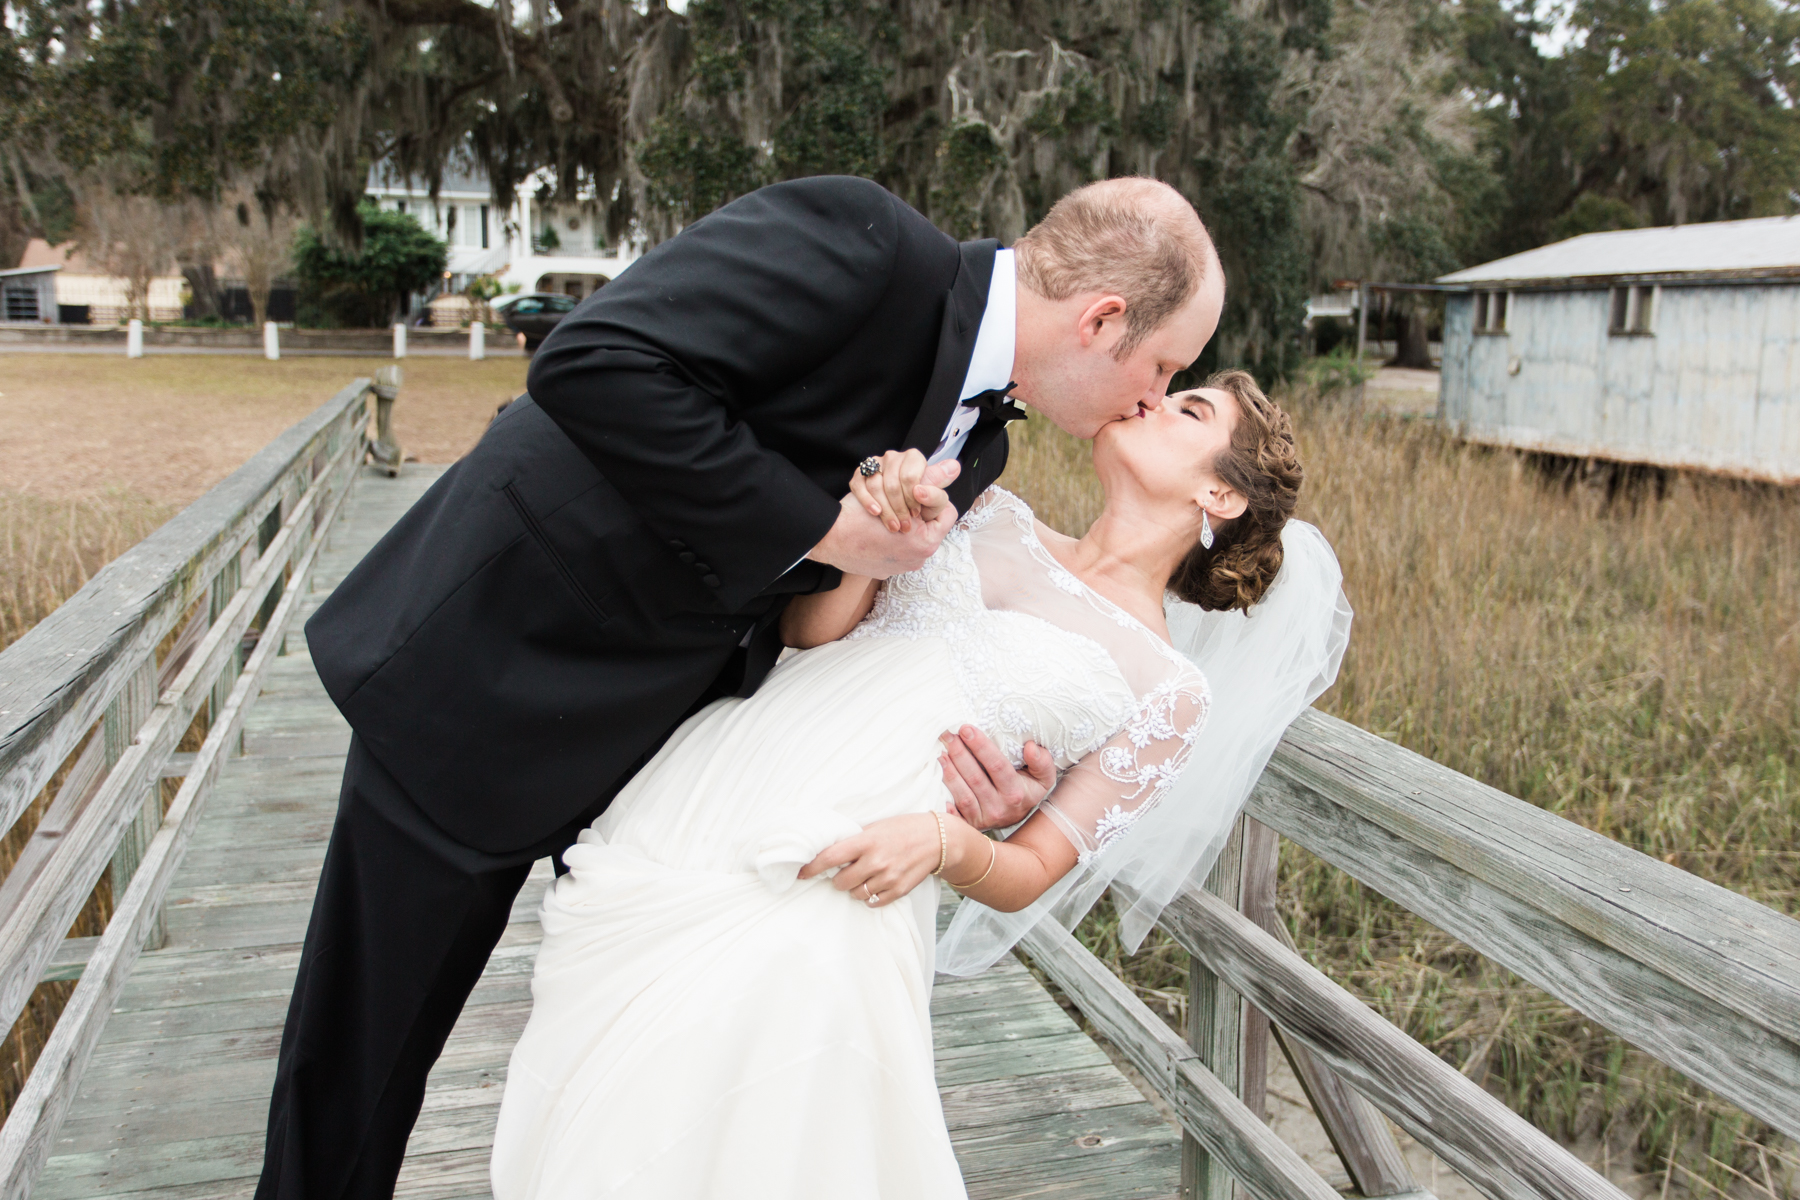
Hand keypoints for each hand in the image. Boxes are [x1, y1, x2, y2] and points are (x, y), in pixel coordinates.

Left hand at [798, 813, 942, 907]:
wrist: (936, 839)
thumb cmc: (901, 829)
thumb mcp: (875, 827)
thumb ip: (854, 839)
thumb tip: (826, 850)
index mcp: (866, 841)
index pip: (830, 857)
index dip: (811, 868)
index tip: (801, 874)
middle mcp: (876, 861)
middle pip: (841, 882)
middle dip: (837, 879)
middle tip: (843, 873)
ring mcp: (888, 877)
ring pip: (856, 895)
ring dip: (854, 889)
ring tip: (863, 877)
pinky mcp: (899, 890)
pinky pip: (874, 903)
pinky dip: (870, 897)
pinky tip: (874, 886)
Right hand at [807, 460, 960, 578]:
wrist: (829, 540)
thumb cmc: (859, 517)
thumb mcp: (897, 491)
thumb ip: (928, 481)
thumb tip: (954, 466)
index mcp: (926, 542)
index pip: (946, 512)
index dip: (932, 497)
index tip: (916, 493)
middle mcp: (917, 559)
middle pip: (929, 525)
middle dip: (915, 510)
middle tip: (898, 503)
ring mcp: (901, 567)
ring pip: (912, 537)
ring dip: (901, 522)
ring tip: (883, 516)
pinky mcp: (884, 570)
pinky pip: (896, 551)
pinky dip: (888, 539)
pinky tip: (875, 529)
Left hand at [939, 726, 1055, 830]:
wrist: (1018, 817)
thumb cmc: (1028, 790)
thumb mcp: (1043, 777)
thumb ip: (1042, 762)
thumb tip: (1030, 747)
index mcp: (1016, 793)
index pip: (997, 766)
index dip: (981, 747)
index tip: (966, 728)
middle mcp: (999, 808)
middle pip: (976, 778)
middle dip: (960, 754)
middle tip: (948, 734)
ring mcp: (983, 818)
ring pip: (963, 795)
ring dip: (950, 773)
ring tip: (940, 752)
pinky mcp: (970, 825)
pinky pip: (954, 816)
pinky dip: (944, 803)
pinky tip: (935, 784)